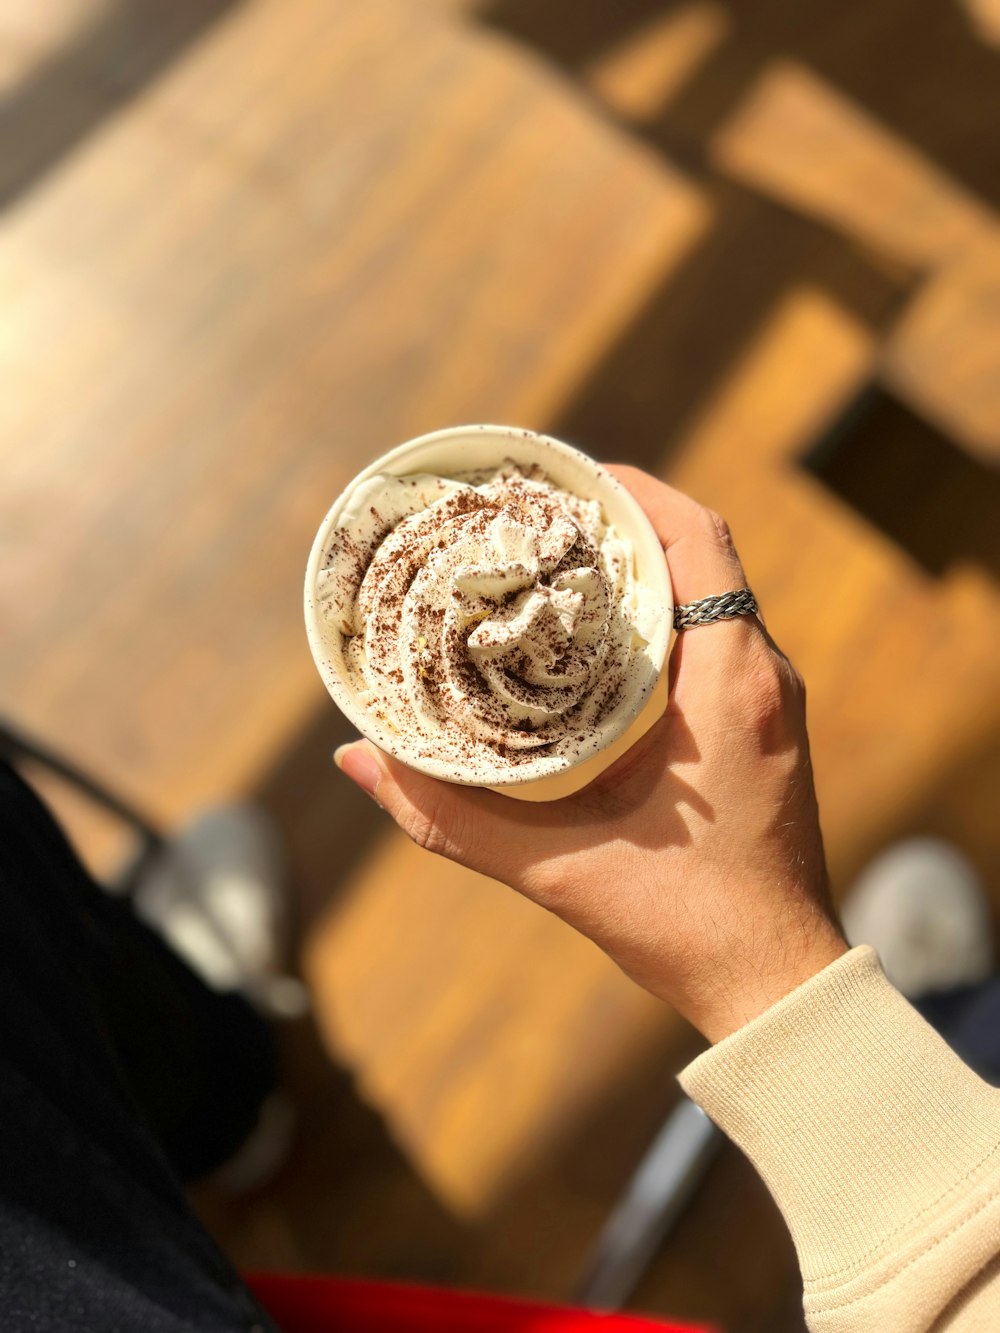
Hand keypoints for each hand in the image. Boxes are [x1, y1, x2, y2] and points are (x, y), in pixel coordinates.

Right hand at [335, 466, 846, 1041]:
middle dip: (624, 523)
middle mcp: (762, 677)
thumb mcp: (556, 868)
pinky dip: (665, 617)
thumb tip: (357, 761)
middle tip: (541, 519)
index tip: (567, 477)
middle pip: (700, 555)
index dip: (636, 490)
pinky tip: (601, 637)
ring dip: (645, 569)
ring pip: (712, 595)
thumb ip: (451, 817)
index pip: (698, 539)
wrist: (775, 982)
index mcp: (729, 684)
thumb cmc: (686, 925)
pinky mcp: (764, 729)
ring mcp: (770, 703)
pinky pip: (718, 638)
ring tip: (560, 562)